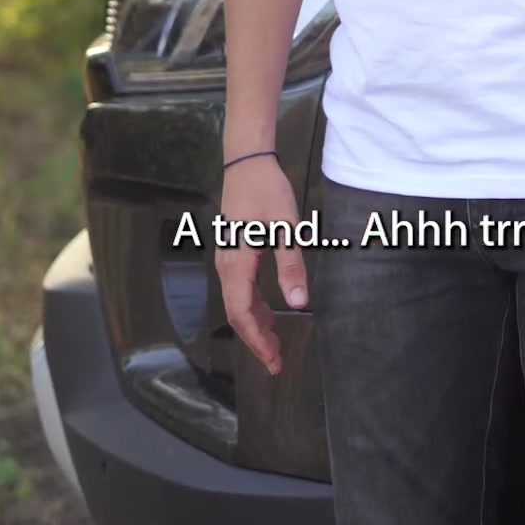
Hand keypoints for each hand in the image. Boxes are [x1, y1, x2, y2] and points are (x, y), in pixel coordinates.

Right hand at [215, 155, 307, 375]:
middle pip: (236, 313)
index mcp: (237, 264)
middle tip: (276, 362)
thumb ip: (291, 265)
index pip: (241, 313)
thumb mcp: (285, 227)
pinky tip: (268, 310)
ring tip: (276, 343)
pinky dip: (253, 305)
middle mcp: (226, 266)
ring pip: (237, 302)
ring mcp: (227, 259)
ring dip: (255, 323)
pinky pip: (239, 288)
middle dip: (256, 340)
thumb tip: (298, 302)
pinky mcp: (233, 251)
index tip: (272, 361)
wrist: (246, 163)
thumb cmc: (267, 191)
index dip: (256, 340)